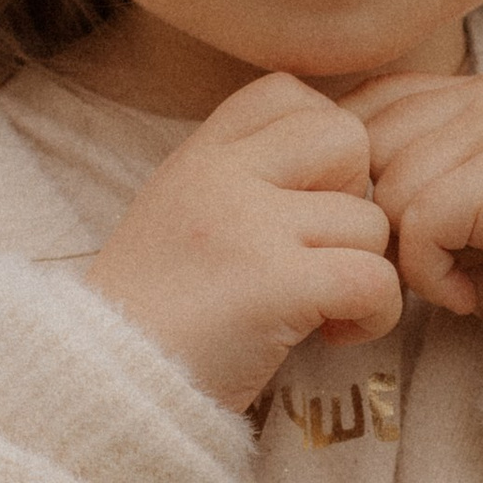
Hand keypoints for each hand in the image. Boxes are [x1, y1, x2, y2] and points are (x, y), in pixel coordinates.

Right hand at [79, 77, 402, 409]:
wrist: (106, 391)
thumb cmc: (155, 323)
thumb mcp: (180, 220)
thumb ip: (242, 183)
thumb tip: (339, 171)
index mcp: (198, 157)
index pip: (286, 91)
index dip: (318, 145)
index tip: (300, 204)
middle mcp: (222, 176)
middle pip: (347, 136)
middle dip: (355, 197)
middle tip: (318, 253)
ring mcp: (249, 227)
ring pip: (371, 221)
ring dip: (362, 271)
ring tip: (316, 310)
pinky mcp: (275, 285)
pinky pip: (376, 278)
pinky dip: (374, 314)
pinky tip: (332, 336)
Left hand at [349, 71, 482, 346]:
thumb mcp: (450, 205)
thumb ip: (401, 169)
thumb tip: (317, 174)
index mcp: (478, 89)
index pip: (367, 106)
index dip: (360, 179)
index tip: (399, 236)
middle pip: (367, 147)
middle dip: (381, 219)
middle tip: (427, 266)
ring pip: (390, 187)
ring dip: (410, 254)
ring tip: (457, 277)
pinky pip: (420, 220)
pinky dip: (431, 273)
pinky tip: (468, 291)